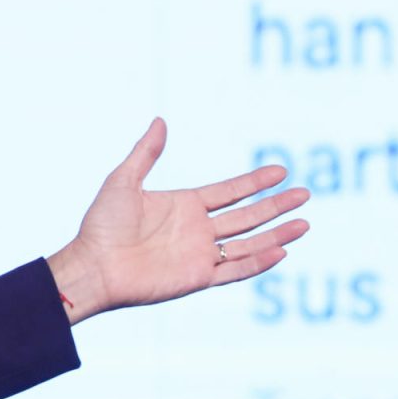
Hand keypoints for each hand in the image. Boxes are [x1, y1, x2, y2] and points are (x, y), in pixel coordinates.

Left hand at [47, 118, 308, 324]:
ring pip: (248, 243)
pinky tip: (280, 250)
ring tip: (304, 223)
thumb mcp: (123, 180)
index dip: (255, 182)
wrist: (93, 265)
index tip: (280, 171)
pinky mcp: (197, 278)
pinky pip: (235, 270)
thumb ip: (146, 153)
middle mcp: (196, 230)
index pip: (230, 191)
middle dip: (275, 205)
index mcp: (184, 205)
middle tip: (304, 194)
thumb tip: (160, 120)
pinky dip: (258, 262)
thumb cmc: (102, 224)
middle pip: (246, 215)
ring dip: (276, 234)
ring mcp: (199, 254)